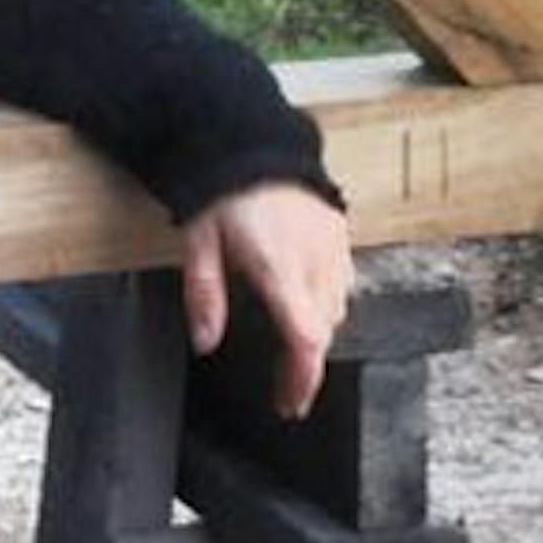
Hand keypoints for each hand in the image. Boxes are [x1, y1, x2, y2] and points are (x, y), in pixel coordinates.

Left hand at [177, 180, 353, 420]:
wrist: (254, 140)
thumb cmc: (224, 190)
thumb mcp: (199, 242)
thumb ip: (204, 295)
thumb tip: (205, 341)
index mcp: (279, 268)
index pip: (305, 338)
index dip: (303, 379)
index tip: (292, 403)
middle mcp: (314, 261)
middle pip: (323, 332)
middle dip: (306, 364)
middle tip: (286, 389)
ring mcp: (334, 247)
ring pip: (337, 310)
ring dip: (317, 335)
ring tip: (295, 354)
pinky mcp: (341, 234)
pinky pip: (343, 283)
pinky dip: (328, 305)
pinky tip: (308, 307)